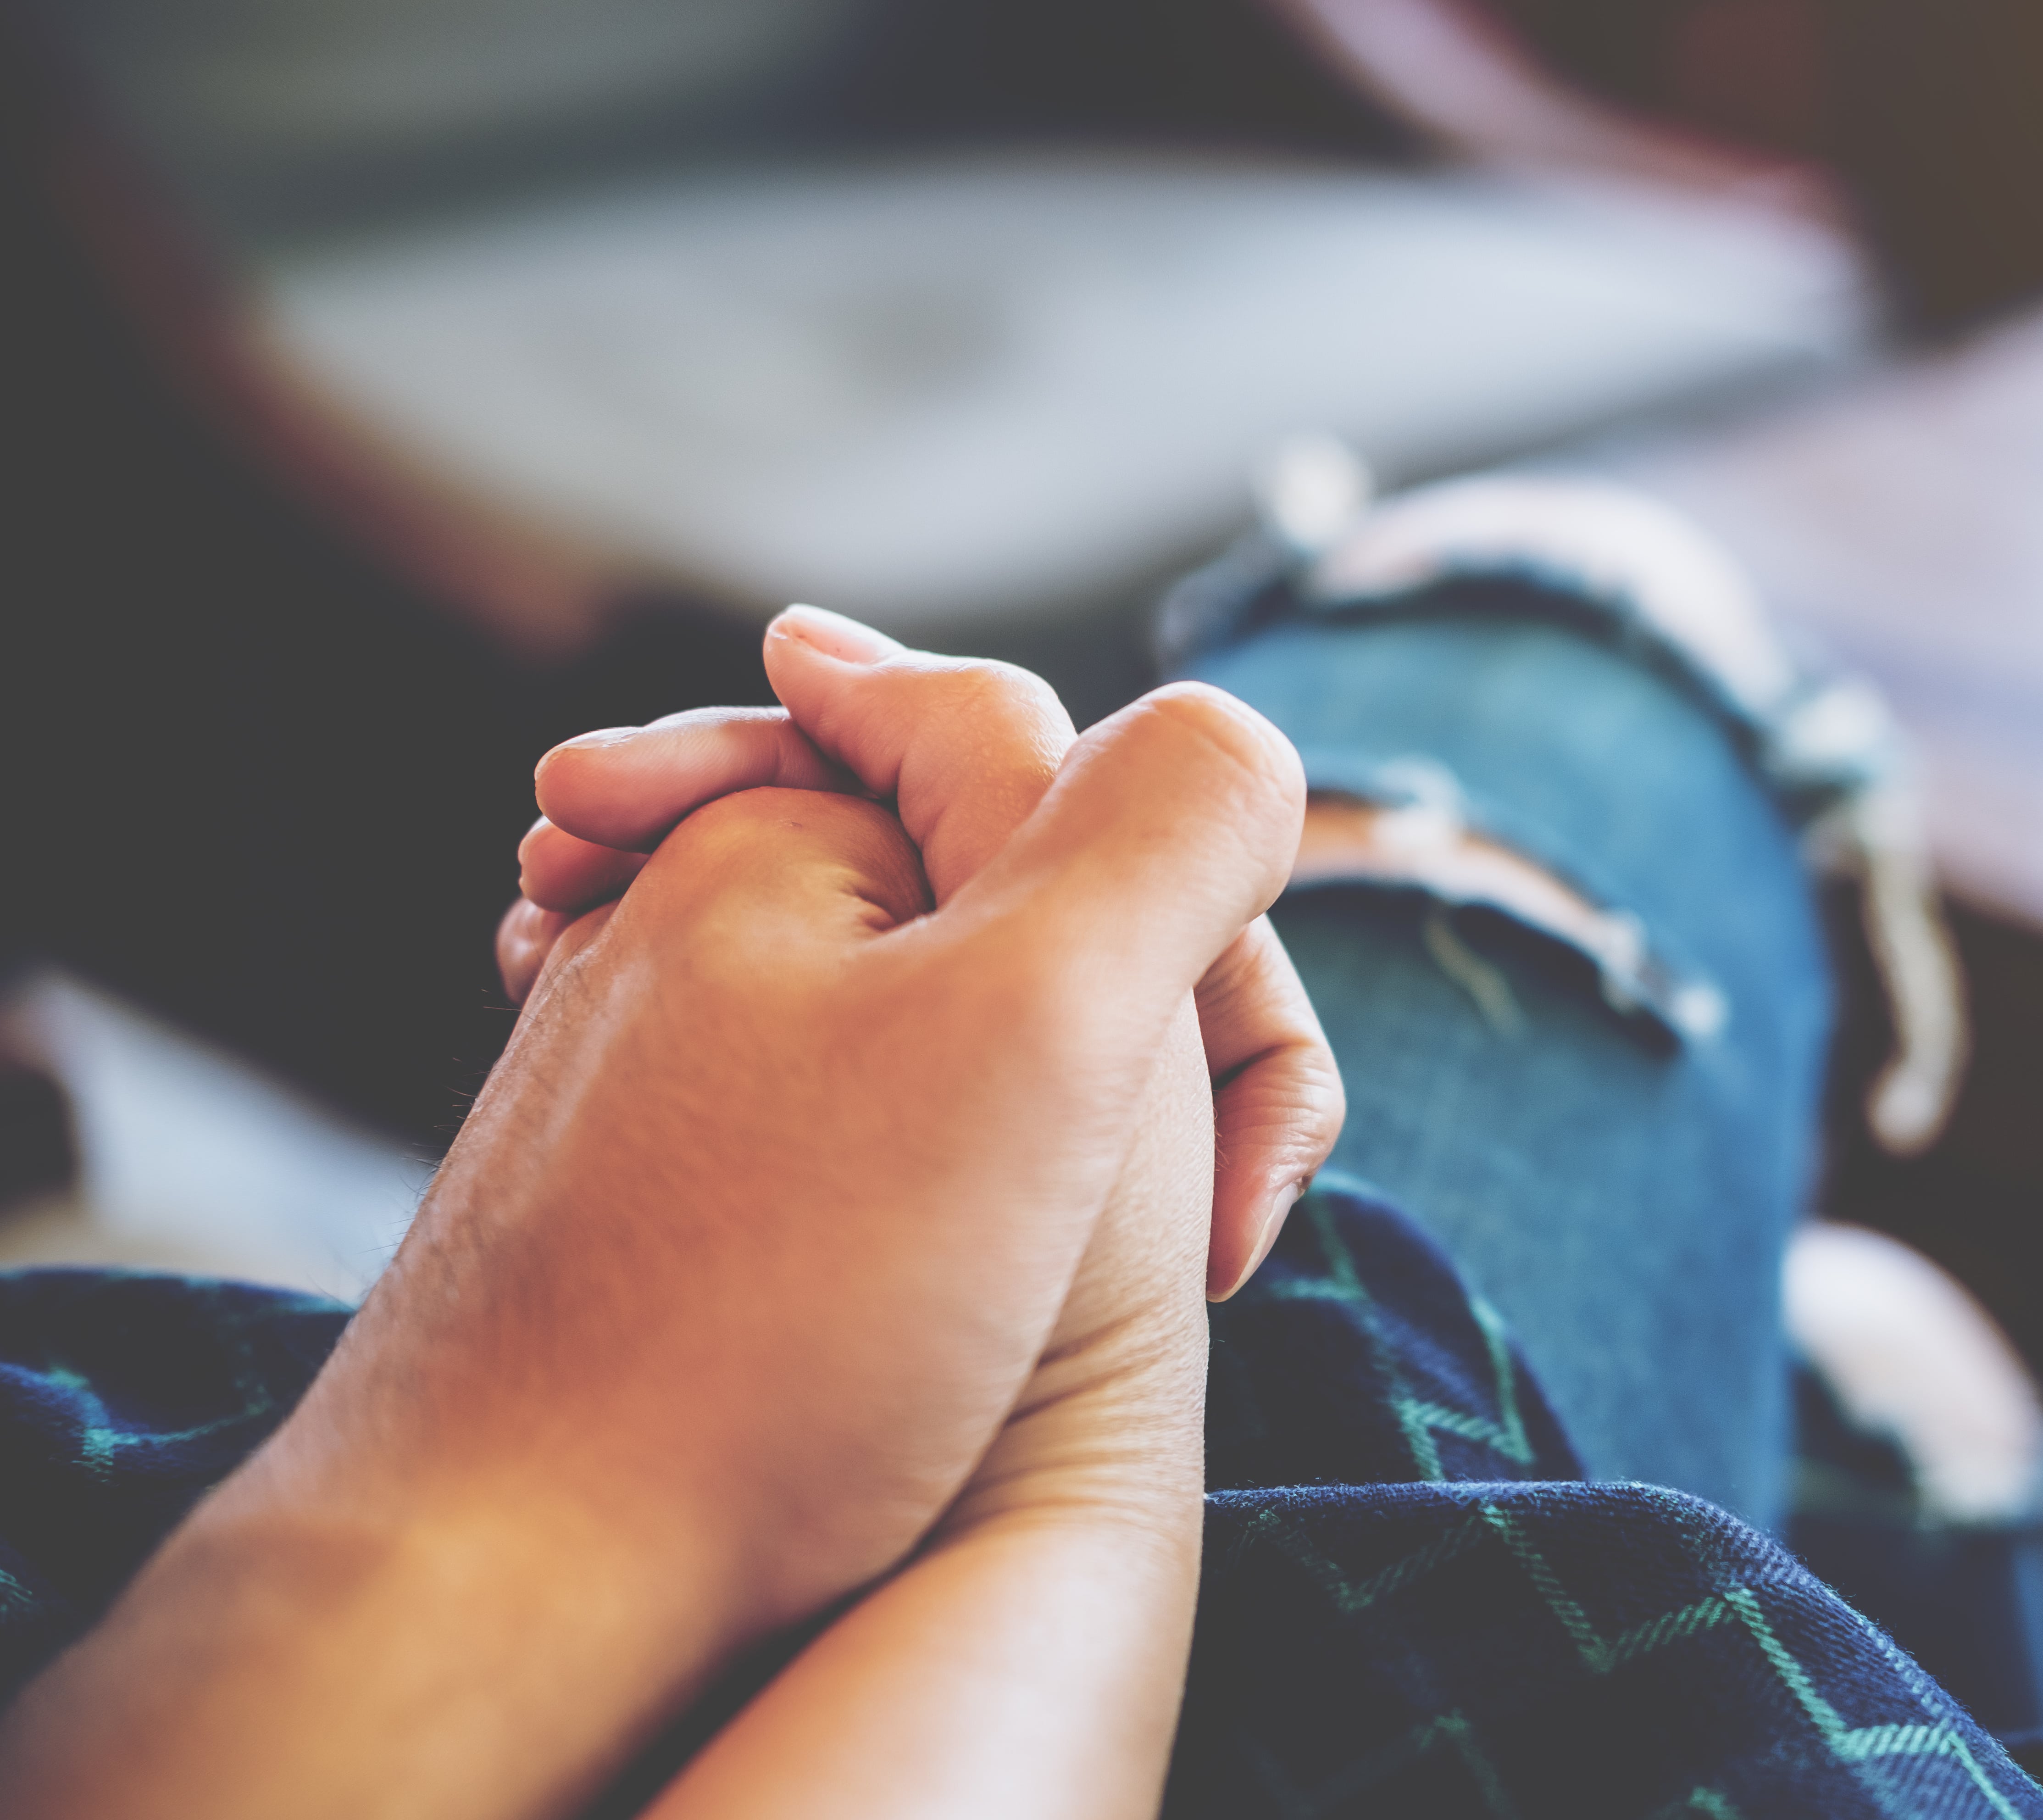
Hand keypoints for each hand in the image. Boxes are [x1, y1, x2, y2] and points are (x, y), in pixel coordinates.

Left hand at [0, 679, 1299, 1819]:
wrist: (522, 1587)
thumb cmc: (791, 1313)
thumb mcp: (1045, 1022)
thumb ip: (1173, 828)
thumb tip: (1238, 738)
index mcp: (787, 827)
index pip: (1090, 801)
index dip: (1199, 967)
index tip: (1207, 1178)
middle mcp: (704, 916)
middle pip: (1029, 923)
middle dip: (1136, 1062)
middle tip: (1181, 1241)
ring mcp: (673, 1060)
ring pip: (954, 1043)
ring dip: (1052, 1147)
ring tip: (1047, 1289)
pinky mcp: (659, 1189)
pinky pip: (864, 1139)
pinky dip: (948, 1208)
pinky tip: (942, 1311)